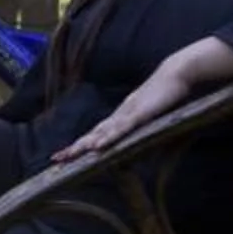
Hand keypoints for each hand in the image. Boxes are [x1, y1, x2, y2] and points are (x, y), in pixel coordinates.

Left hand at [51, 60, 190, 165]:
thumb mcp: (153, 116)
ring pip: (102, 132)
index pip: (97, 133)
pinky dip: (108, 138)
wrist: (176, 73)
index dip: (82, 145)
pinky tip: (97, 147)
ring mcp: (128, 113)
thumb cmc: (166, 94)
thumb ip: (144, 127)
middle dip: (75, 148)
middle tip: (56, 159)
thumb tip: (141, 144)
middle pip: (93, 134)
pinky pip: (121, 128)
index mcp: (121, 116)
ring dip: (85, 145)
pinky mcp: (139, 114)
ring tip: (69, 156)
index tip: (66, 155)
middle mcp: (119, 114)